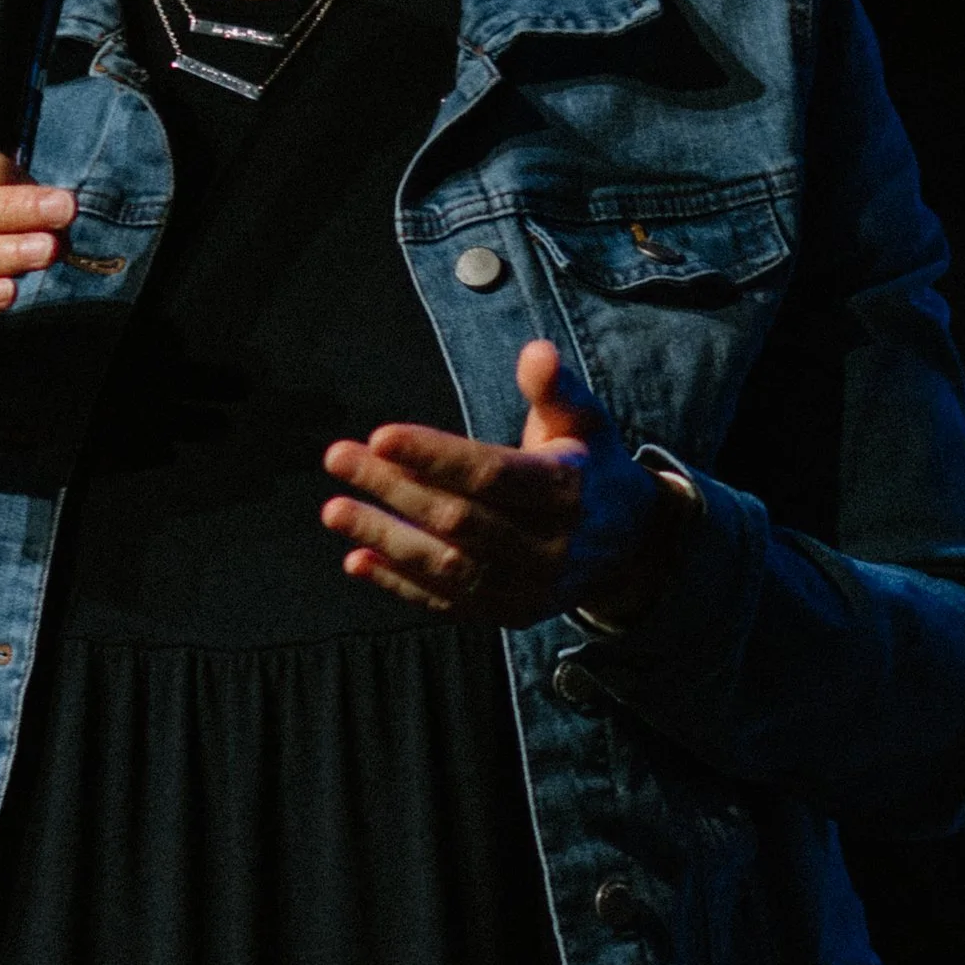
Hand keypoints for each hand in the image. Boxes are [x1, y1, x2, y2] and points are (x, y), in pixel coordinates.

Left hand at [319, 338, 691, 626]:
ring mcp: (528, 587)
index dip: (434, 456)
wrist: (629, 547)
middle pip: (458, 519)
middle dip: (393, 488)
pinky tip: (356, 559)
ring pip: (447, 566)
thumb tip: (535, 352)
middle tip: (338, 457)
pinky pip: (447, 602)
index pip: (491, 474)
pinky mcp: (508, 613)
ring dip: (386, 538)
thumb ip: (556, 388)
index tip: (380, 435)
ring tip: (334, 509)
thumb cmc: (590, 466)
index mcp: (566, 491)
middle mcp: (549, 546)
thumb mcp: (585, 421)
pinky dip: (399, 584)